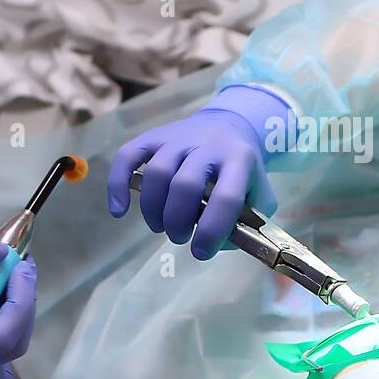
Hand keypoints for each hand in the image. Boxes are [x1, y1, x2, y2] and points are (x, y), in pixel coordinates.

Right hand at [107, 106, 276, 259]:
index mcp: (240, 160)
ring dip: (153, 209)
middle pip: (185, 185)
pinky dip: (117, 185)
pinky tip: (119, 210)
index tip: (201, 252)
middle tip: (179, 237)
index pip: (226, 198)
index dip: (212, 230)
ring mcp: (178, 137)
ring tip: (160, 227)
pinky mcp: (153, 136)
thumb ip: (249, 223)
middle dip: (178, 221)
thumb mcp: (260, 194)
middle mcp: (208, 145)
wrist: (228, 126)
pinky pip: (128, 157)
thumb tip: (219, 244)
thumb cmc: (242, 172)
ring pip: (157, 173)